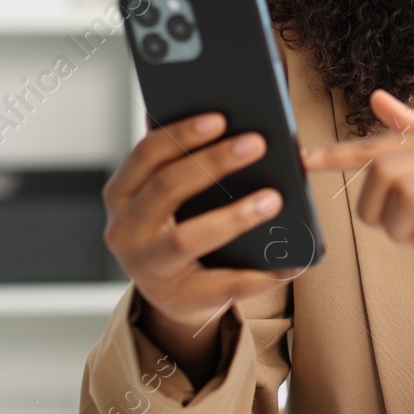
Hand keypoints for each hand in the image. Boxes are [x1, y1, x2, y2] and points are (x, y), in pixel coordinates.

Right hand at [102, 113, 295, 381]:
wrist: (172, 295)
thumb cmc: (177, 226)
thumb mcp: (168, 194)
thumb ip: (182, 159)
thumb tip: (223, 114)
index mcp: (121, 194)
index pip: (146, 155)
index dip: (181, 134)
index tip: (220, 116)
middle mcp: (124, 231)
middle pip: (166, 188)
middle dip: (213, 162)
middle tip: (258, 143)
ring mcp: (147, 268)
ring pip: (187, 238)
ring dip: (234, 215)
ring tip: (275, 199)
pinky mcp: (177, 299)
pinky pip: (223, 285)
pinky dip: (260, 273)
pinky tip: (291, 260)